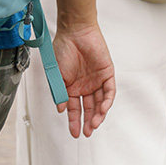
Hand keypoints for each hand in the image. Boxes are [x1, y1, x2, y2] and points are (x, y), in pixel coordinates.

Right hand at [52, 23, 115, 138]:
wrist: (75, 31)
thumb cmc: (63, 48)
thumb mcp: (56, 74)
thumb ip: (59, 92)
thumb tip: (60, 109)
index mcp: (71, 86)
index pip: (74, 108)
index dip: (74, 121)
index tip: (74, 133)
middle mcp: (85, 85)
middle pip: (88, 108)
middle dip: (87, 122)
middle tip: (86, 133)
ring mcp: (96, 80)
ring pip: (100, 102)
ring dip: (97, 114)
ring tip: (93, 124)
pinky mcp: (107, 74)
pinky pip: (109, 91)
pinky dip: (106, 102)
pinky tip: (102, 110)